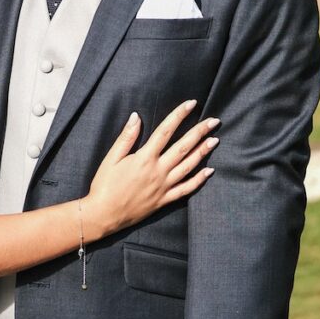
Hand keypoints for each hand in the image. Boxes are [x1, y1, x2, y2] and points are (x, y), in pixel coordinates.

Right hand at [84, 101, 218, 237]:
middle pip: (184, 147)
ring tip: (215, 140)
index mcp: (144, 158)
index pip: (165, 131)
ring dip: (203, 152)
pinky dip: (199, 180)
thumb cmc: (104, 185)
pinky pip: (186, 189)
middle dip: (200, 132)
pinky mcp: (164, 200)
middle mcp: (158, 171)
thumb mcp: (111, 158)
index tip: (191, 104)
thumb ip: (126, 137)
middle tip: (214, 121)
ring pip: (189, 166)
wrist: (104, 215)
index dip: (179, 115)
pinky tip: (209, 171)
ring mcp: (164, 186)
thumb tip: (136, 116)